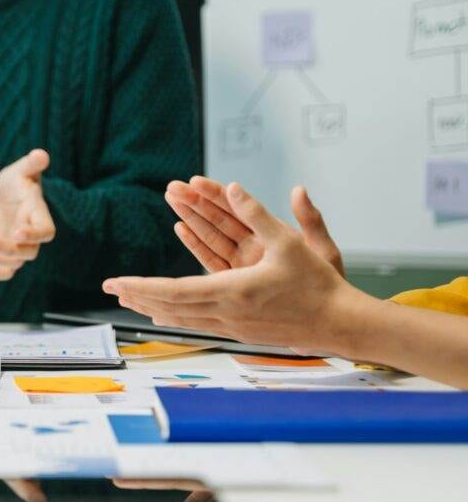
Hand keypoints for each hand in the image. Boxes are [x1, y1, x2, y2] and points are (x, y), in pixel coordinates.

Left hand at [0, 149, 54, 280]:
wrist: (7, 195)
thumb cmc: (17, 180)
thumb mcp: (21, 170)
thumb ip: (31, 164)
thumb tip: (42, 154)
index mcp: (40, 215)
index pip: (46, 231)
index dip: (34, 234)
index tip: (16, 231)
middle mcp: (32, 235)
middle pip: (28, 252)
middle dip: (8, 250)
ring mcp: (20, 247)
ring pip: (13, 264)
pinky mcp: (6, 254)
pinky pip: (4, 271)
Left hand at [103, 183, 364, 351]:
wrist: (339, 323)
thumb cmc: (318, 283)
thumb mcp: (290, 241)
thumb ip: (258, 213)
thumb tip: (232, 186)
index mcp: (232, 291)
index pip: (173, 290)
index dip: (141, 286)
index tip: (115, 282)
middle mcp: (226, 312)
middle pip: (169, 305)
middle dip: (136, 295)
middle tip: (109, 287)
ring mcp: (230, 325)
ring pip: (180, 318)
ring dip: (151, 307)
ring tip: (127, 299)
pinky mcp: (238, 331)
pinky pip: (196, 323)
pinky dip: (174, 316)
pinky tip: (162, 314)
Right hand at [165, 176, 343, 276]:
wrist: (327, 320)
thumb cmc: (329, 285)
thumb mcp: (323, 250)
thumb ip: (309, 220)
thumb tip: (299, 191)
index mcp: (272, 235)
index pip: (238, 209)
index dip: (216, 194)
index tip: (196, 181)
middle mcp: (254, 247)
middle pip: (218, 220)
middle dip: (195, 202)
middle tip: (173, 188)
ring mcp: (243, 265)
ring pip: (210, 236)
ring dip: (190, 218)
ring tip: (171, 200)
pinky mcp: (235, 282)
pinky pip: (211, 260)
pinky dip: (195, 244)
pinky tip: (181, 229)